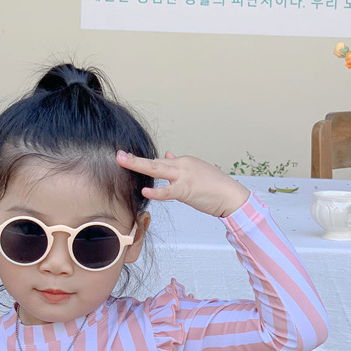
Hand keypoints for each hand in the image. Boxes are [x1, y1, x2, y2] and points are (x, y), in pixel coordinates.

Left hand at [117, 150, 248, 219]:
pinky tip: (145, 191)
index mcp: (184, 161)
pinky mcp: (187, 190)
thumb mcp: (197, 171)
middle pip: (154, 161)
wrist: (231, 195)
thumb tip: (167, 155)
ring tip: (123, 161)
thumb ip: (180, 165)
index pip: (160, 162)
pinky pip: (168, 191)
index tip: (128, 160)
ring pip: (157, 169)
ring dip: (139, 165)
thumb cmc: (215, 187)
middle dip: (135, 159)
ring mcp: (184, 176)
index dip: (143, 163)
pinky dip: (157, 191)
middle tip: (119, 155)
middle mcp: (182, 165)